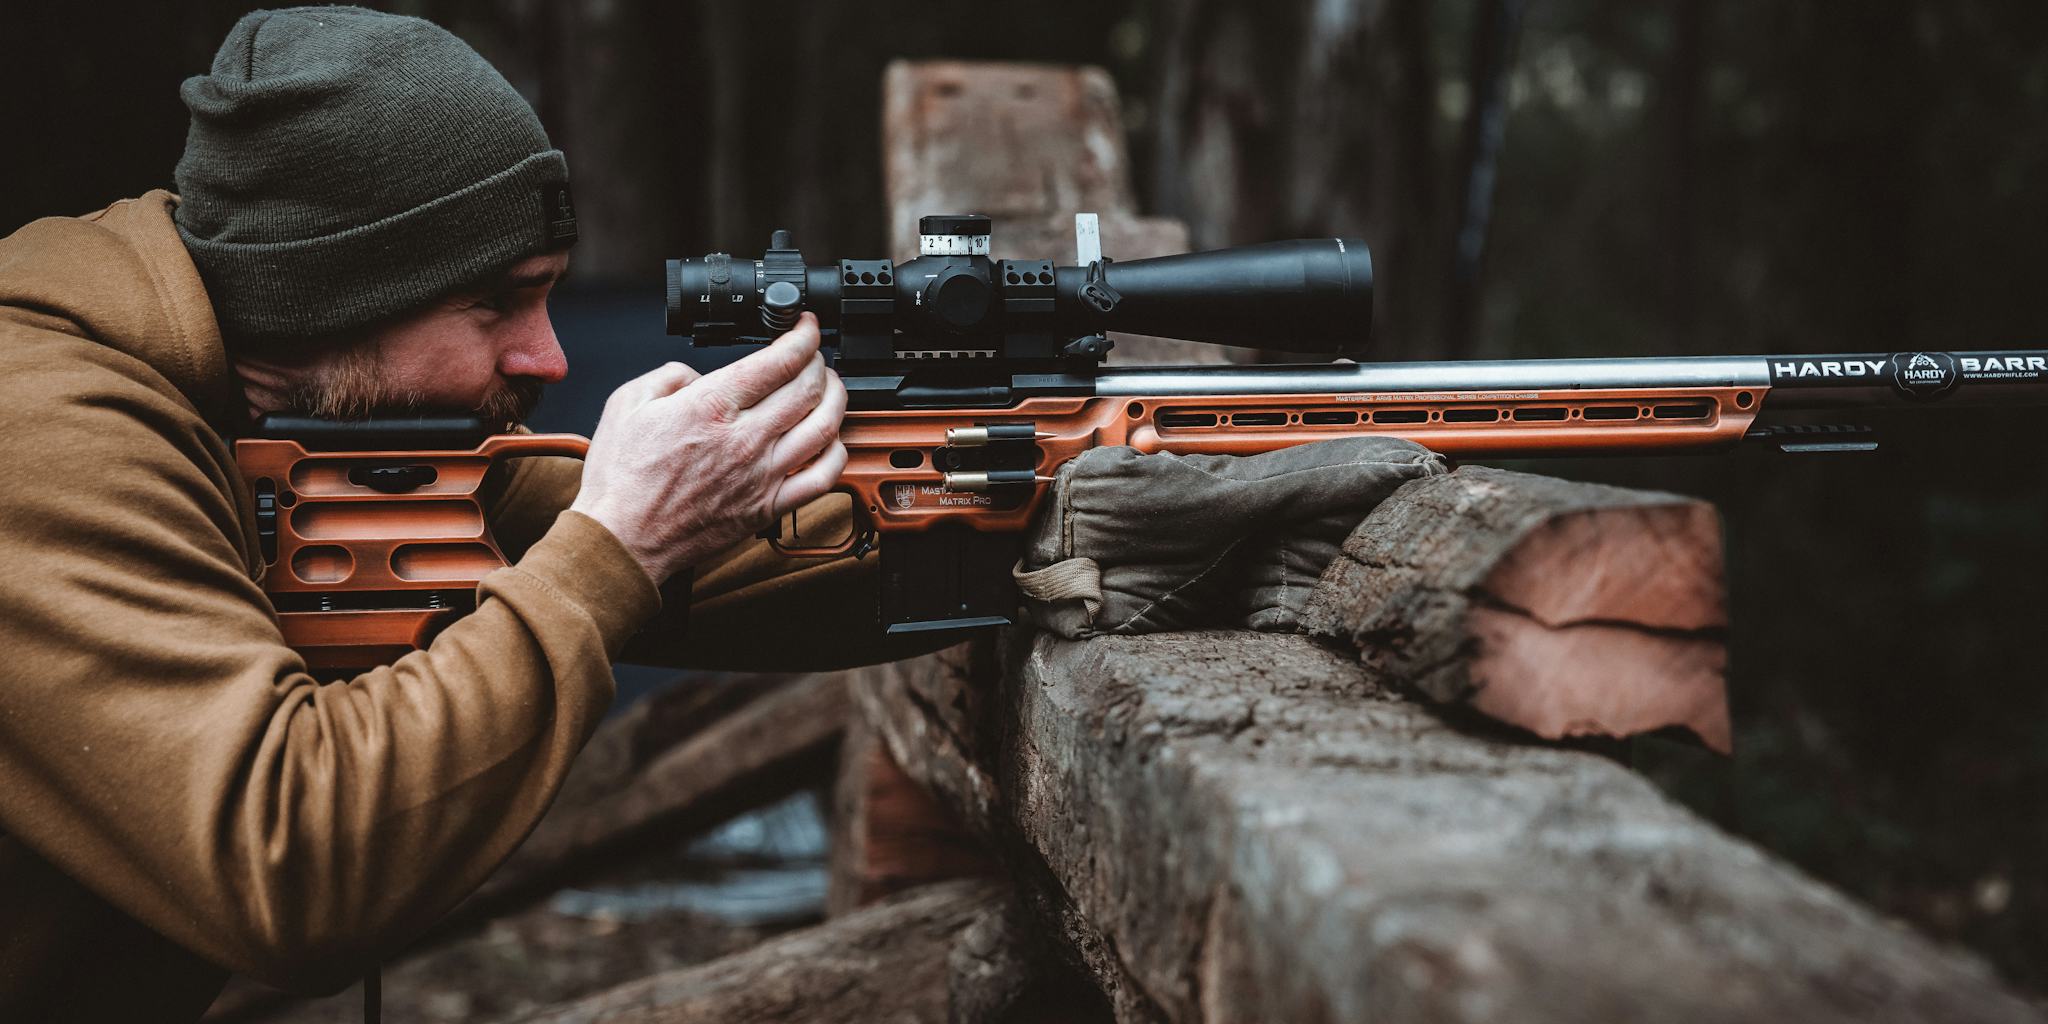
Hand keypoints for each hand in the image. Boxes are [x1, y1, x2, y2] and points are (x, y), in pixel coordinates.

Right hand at [571, 313, 847, 583]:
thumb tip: (698, 374)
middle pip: (809, 388)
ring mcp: (762, 474)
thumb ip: (669, 375)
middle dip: (820, 361)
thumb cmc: (622, 480)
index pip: (779, 361)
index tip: (805, 328)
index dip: (803, 336)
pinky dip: (836, 452)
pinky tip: (830, 440)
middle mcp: (744, 439)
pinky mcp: (768, 507)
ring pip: (824, 427)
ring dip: (836, 399)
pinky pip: (822, 477)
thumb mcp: (627, 403)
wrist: (623, 538)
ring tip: (830, 388)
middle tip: (814, 355)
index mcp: (711, 407)